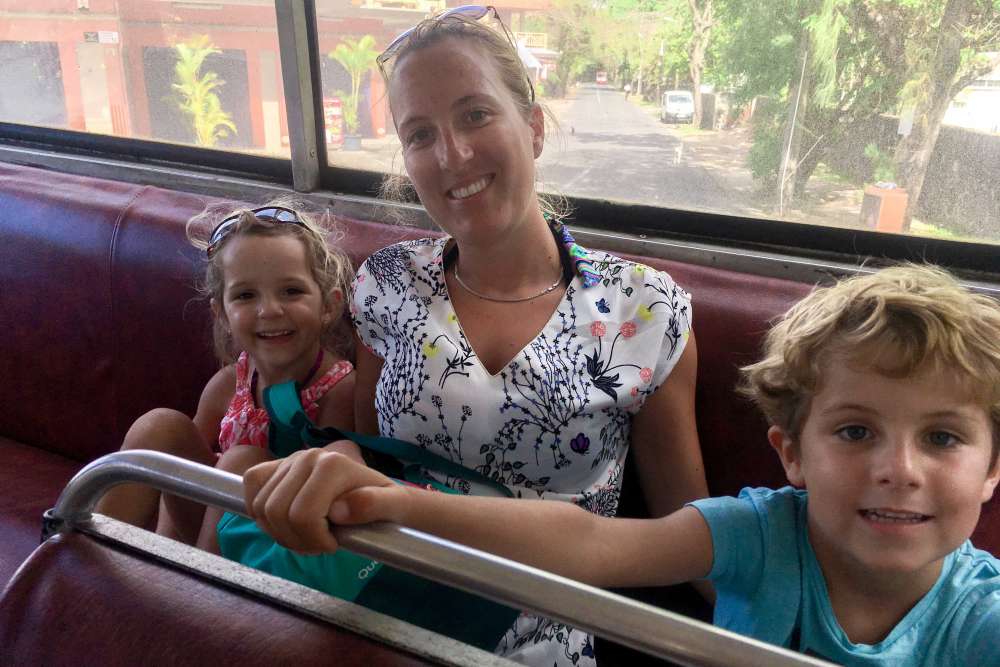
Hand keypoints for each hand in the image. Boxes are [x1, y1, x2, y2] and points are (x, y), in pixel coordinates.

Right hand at [242, 447, 398, 554]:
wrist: (379, 494)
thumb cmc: (386, 504)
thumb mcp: (394, 507)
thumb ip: (373, 505)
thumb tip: (338, 509)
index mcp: (332, 465)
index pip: (302, 515)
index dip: (314, 540)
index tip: (333, 544)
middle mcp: (308, 456)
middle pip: (276, 512)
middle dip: (296, 540)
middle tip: (318, 544)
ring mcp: (290, 460)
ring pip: (261, 507)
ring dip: (280, 533)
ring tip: (306, 535)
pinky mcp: (276, 467)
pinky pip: (250, 488)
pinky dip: (260, 514)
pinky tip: (285, 523)